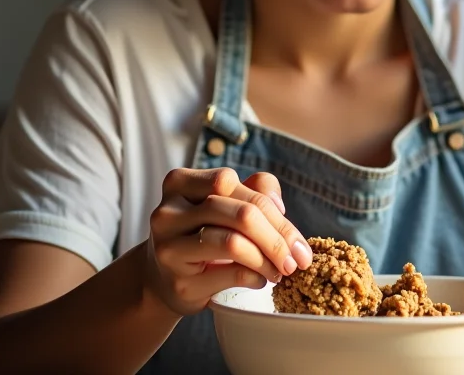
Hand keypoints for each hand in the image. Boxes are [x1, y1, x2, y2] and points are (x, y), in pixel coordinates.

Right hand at [143, 167, 312, 316]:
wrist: (165, 277)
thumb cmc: (203, 231)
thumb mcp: (224, 202)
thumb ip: (255, 189)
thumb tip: (278, 205)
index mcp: (179, 182)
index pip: (230, 182)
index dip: (269, 206)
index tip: (292, 230)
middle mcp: (168, 212)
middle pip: (239, 214)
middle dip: (277, 236)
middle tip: (298, 257)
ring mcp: (169, 248)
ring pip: (233, 243)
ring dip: (268, 259)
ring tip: (282, 269)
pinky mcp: (178, 281)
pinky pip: (229, 273)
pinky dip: (256, 276)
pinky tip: (262, 279)